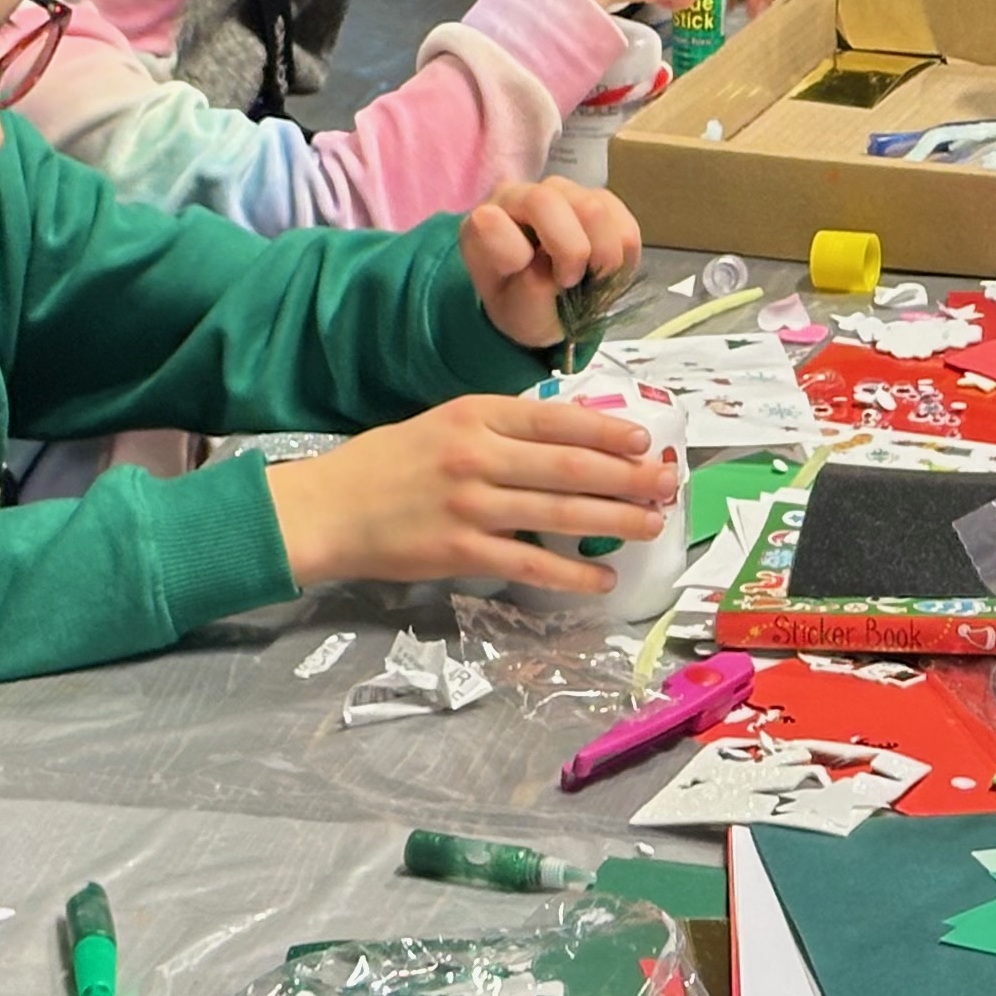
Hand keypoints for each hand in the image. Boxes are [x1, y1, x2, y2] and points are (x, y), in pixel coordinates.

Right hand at [263, 392, 674, 593]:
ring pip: (560, 514)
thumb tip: (568, 439)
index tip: (644, 441)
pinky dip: (570, 575)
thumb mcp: (443, 423)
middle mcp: (477, 455)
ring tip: (650, 526)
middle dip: (627, 478)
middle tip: (667, 486)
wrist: (327, 508)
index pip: (557, 420)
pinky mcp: (461, 552)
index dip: (607, 431)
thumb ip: (500, 428)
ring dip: (614, 522)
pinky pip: (530, 565)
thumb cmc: (386, 463)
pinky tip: (600, 580)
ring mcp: (471, 505)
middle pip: (570, 467)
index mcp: (475, 414)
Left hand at [457, 175, 641, 351]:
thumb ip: (527, 291)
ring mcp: (564, 192)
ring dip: (602, 257)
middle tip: (570, 282)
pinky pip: (624, 224)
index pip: (491, 220)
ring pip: (595, 209)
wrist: (548, 305)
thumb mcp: (514, 314)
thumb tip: (548, 265)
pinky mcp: (602, 200)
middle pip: (550, 202)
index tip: (528, 278)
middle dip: (570, 252)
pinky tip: (603, 270)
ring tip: (590, 278)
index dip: (515, 254)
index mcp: (484, 223)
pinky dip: (623, 258)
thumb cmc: (522, 306)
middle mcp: (521, 195)